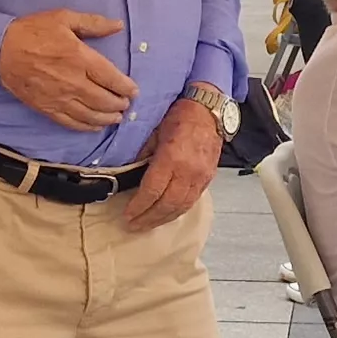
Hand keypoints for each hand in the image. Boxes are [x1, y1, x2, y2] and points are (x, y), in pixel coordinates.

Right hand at [0, 10, 138, 131]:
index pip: (111, 78)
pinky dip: (87, 126)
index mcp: (80, 57)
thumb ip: (93, 23)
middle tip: (126, 104)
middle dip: (119, 104)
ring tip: (116, 117)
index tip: (133, 91)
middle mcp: (73, 81)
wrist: (0, 50)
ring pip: (91, 115)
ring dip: (107, 118)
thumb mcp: (64, 18)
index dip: (126, 88)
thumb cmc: (33, 31)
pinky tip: (96, 126)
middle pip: (104, 100)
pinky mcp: (47, 108)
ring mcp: (60, 98)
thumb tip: (118, 25)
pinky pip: (72, 122)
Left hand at [123, 98, 218, 230]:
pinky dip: (177, 212)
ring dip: (162, 219)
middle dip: (148, 218)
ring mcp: (200, 178)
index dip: (138, 207)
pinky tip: (166, 215)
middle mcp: (187, 172)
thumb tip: (130, 173)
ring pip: (180, 207)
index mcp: (171, 158)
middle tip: (133, 226)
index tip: (127, 215)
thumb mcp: (155, 132)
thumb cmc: (180, 116)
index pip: (152, 191)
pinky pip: (191, 202)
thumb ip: (144, 155)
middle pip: (166, 205)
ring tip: (147, 225)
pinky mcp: (207, 179)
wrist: (209, 111)